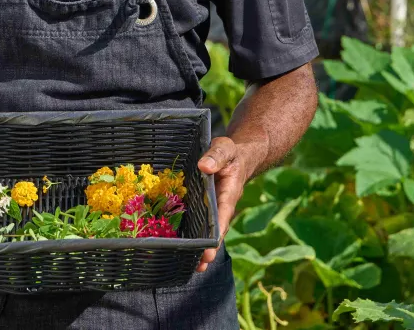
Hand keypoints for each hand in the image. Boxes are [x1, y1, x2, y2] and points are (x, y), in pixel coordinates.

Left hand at [194, 134, 266, 271]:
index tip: (210, 250)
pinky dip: (191, 235)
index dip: (216, 234)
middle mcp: (221, 207)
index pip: (222, 216)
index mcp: (228, 194)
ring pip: (206, 231)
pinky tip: (179, 247)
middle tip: (199, 267)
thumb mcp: (225, 147)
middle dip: (208, 249)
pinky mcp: (203, 208)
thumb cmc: (230, 153)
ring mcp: (212, 210)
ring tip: (190, 267)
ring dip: (199, 247)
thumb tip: (204, 166)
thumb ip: (216, 155)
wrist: (234, 156)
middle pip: (215, 231)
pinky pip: (197, 223)